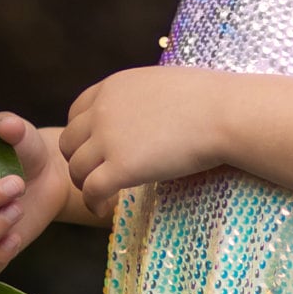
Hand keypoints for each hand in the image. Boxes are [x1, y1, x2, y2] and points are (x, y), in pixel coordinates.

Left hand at [62, 66, 228, 209]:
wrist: (223, 113)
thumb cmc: (208, 98)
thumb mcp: (160, 84)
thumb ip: (139, 97)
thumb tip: (145, 111)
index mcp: (112, 87)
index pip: (76, 113)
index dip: (80, 135)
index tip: (94, 150)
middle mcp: (103, 110)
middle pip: (70, 142)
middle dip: (78, 160)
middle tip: (93, 176)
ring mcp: (109, 139)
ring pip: (76, 168)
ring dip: (83, 184)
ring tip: (98, 196)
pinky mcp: (121, 167)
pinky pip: (92, 190)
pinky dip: (92, 202)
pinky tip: (102, 209)